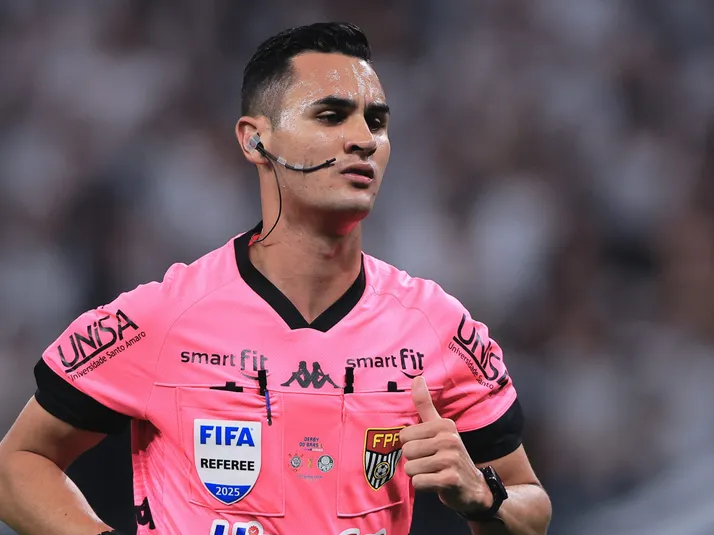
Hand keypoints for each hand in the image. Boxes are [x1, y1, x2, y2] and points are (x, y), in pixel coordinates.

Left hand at [399, 376, 492, 515]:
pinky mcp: (450, 480)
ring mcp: (451, 460)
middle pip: (407, 451)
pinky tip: (436, 484)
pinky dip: (423, 486)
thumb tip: (417, 377)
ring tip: (433, 472)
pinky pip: (418, 482)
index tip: (427, 448)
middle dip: (414, 461)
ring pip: (410, 468)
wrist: (473, 487)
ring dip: (418, 474)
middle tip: (430, 463)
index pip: (404, 435)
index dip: (411, 445)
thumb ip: (425, 405)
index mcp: (444, 425)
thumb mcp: (440, 428)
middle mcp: (449, 439)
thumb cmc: (450, 455)